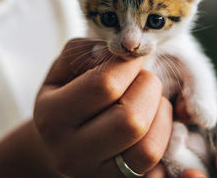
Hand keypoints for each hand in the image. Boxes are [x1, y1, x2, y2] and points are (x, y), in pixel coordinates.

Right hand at [34, 38, 171, 176]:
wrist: (62, 143)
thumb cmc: (67, 98)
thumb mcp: (63, 70)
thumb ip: (84, 51)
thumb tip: (119, 51)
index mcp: (52, 117)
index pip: (104, 86)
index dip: (129, 64)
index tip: (135, 57)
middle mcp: (71, 153)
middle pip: (130, 121)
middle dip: (149, 90)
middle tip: (145, 81)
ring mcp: (97, 175)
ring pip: (148, 148)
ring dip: (162, 116)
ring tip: (152, 103)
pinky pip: (156, 168)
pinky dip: (164, 141)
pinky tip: (152, 126)